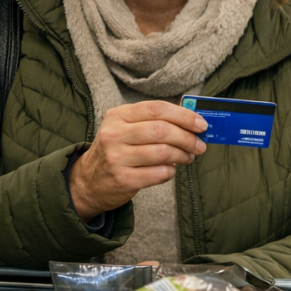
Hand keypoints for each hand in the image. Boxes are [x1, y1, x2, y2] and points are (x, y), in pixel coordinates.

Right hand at [71, 101, 207, 221]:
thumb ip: (154, 121)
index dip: (184, 116)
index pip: (157, 109)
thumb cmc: (118, 150)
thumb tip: (193, 120)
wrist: (88, 181)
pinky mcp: (123, 180)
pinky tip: (170, 170)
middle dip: (187, 138)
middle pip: (162, 130)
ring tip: (188, 157)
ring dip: (183, 155)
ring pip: (163, 153)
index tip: (201, 124)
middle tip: (200, 145)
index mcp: (118, 116)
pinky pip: (159, 173)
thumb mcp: (126, 128)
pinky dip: (171, 171)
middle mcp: (114, 134)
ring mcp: (117, 158)